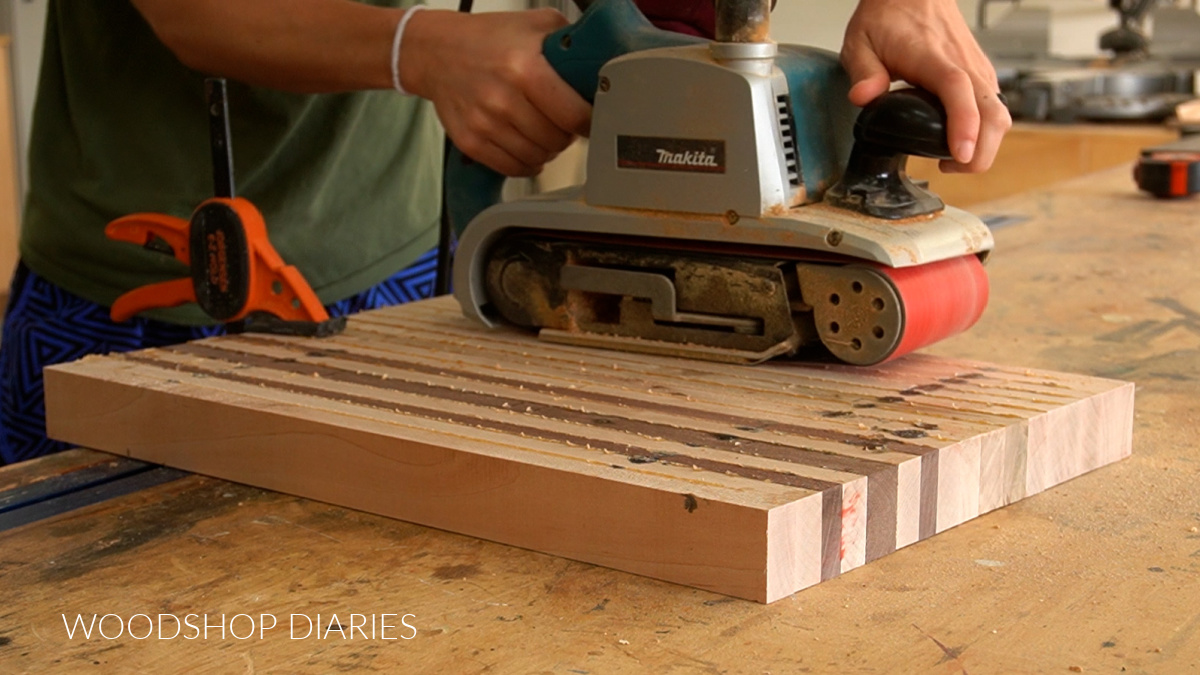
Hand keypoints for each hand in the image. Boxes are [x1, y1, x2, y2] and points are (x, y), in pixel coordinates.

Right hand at [399, 9, 591, 177]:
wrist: (436, 51)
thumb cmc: (487, 39)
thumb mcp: (534, 25)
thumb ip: (571, 41)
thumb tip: (603, 60)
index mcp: (525, 68)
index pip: (575, 115)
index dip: (589, 121)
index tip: (590, 119)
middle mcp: (504, 99)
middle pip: (558, 141)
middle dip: (567, 134)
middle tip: (562, 121)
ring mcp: (485, 124)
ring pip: (538, 158)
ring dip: (547, 149)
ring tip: (543, 131)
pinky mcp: (471, 142)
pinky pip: (513, 167)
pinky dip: (527, 163)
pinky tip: (527, 146)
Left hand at [841, 0, 1010, 172]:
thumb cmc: (890, 17)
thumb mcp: (861, 42)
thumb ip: (863, 73)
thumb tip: (862, 98)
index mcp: (933, 58)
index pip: (958, 91)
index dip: (963, 125)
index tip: (960, 153)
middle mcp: (964, 65)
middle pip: (992, 114)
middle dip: (981, 152)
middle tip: (950, 168)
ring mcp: (978, 70)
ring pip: (1000, 115)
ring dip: (987, 145)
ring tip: (953, 160)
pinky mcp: (982, 75)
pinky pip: (995, 108)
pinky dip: (987, 131)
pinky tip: (962, 142)